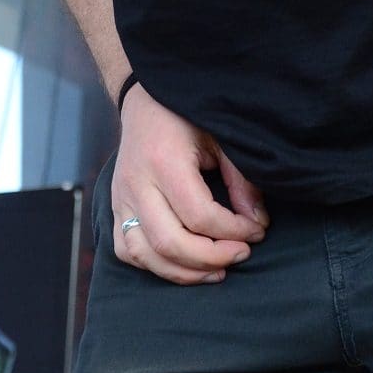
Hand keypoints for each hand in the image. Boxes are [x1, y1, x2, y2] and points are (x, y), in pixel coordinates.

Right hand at [110, 84, 269, 284]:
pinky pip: (126, 250)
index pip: (199, 216)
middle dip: (212, 257)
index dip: (233, 231)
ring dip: (184, 272)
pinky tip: (183, 263)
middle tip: (242, 253)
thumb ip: (240, 180)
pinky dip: (154, 265)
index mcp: (164, 160)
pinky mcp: (114, 206)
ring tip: (217, 270)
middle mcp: (136, 183)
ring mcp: (120, 197)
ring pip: (144, 254)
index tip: (256, 230)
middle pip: (170, 242)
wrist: (145, 100)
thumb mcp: (220, 137)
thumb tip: (257, 222)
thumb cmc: (186, 115)